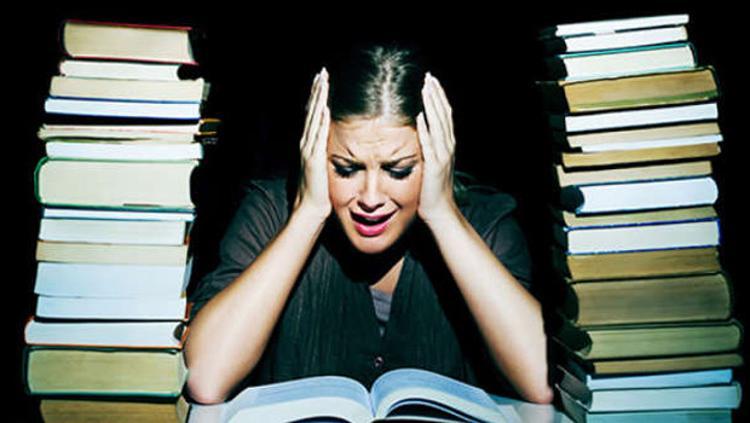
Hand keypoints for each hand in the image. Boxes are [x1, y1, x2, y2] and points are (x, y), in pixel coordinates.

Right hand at [293, 68, 331, 220]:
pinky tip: (324, 108)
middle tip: (322, 73)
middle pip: (311, 111)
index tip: (321, 81)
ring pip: (314, 118)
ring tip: (323, 82)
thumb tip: (332, 142)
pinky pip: (318, 135)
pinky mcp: (314, 158)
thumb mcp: (322, 166)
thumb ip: (324, 152)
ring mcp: (308, 150)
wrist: (310, 209)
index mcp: (309, 144)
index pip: (313, 115)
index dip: (316, 97)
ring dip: (318, 100)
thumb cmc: (319, 191)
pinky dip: (321, 121)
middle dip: (317, 91)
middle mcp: (306, 143)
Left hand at [416, 73, 458, 222]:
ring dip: (432, 106)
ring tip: (425, 89)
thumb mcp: (433, 162)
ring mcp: (443, 156)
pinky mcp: (435, 166)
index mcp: (448, 144)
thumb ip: (430, 145)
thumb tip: (420, 127)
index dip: (439, 97)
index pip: (445, 115)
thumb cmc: (433, 188)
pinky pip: (430, 145)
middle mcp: (448, 147)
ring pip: (438, 125)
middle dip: (436, 95)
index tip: (431, 81)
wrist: (440, 211)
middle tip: (428, 77)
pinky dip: (425, 130)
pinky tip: (420, 117)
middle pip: (443, 115)